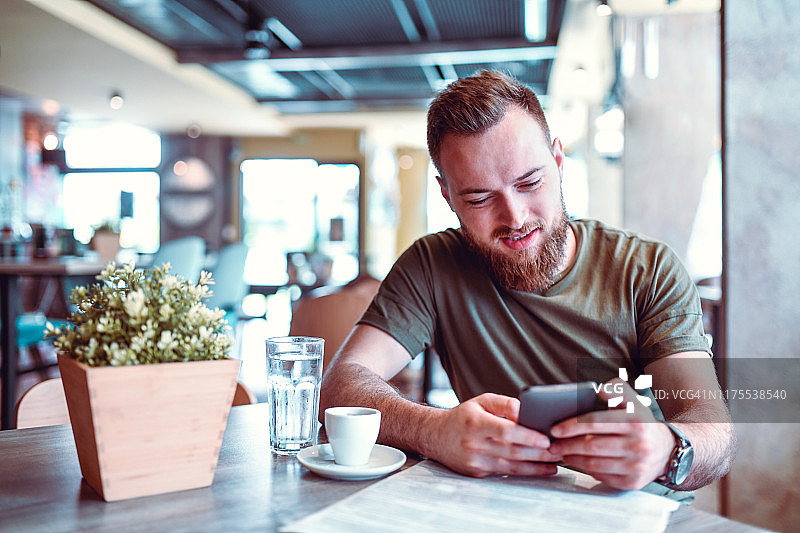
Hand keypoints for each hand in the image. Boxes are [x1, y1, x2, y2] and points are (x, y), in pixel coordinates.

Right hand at [428, 393, 561, 477]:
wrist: (436, 436)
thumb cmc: (463, 417)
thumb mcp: (481, 401)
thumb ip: (505, 404)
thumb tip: (526, 412)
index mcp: (475, 422)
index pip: (506, 431)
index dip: (527, 436)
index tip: (546, 439)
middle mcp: (473, 443)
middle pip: (512, 451)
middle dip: (538, 453)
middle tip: (558, 451)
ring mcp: (474, 461)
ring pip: (510, 467)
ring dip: (535, 467)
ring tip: (554, 463)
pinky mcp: (476, 473)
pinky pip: (503, 473)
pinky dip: (523, 472)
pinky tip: (537, 468)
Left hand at [548, 378, 673, 489]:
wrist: (665, 450)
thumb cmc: (640, 423)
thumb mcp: (634, 402)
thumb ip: (616, 390)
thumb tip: (598, 389)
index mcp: (636, 421)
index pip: (595, 422)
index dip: (571, 426)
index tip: (555, 429)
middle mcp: (639, 444)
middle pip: (592, 445)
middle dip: (567, 445)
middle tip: (552, 444)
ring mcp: (637, 466)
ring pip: (594, 464)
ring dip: (572, 458)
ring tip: (561, 452)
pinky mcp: (633, 482)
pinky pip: (602, 476)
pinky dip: (586, 469)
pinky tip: (577, 462)